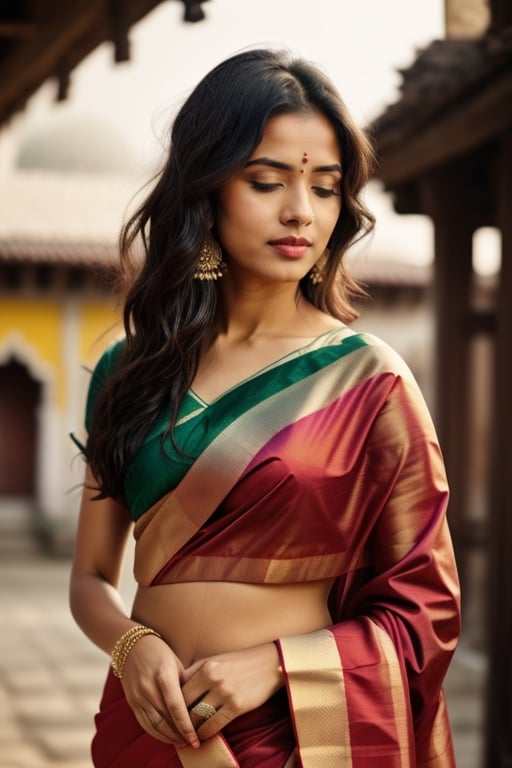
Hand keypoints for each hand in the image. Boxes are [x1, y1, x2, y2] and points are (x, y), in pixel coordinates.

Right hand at [120, 634, 199, 748]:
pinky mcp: (132, 702)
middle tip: (194, 744)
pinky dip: (157, 734)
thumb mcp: (177, 663)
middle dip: (180, 735)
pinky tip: (168, 737)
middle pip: (165, 720)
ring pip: (154, 725)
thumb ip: (186, 684)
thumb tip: (200, 706)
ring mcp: (138, 696)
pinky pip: (145, 724)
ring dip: (169, 738)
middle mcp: (148, 687)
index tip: (197, 739)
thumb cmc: (161, 653)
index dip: (186, 726)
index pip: (176, 707)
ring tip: (183, 744)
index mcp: (163, 675)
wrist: (132, 646)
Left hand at [181, 642, 283, 739]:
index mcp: (206, 666)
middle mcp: (213, 678)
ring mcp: (225, 692)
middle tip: (177, 727)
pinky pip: (214, 725)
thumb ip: (195, 672)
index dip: (174, 704)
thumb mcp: (215, 660)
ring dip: (192, 728)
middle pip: (186, 705)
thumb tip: (175, 689)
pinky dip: (206, 733)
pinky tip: (204, 734)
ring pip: (198, 718)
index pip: (180, 691)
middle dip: (180, 718)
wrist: (269, 663)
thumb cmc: (239, 662)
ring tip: (190, 732)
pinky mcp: (237, 706)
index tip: (171, 713)